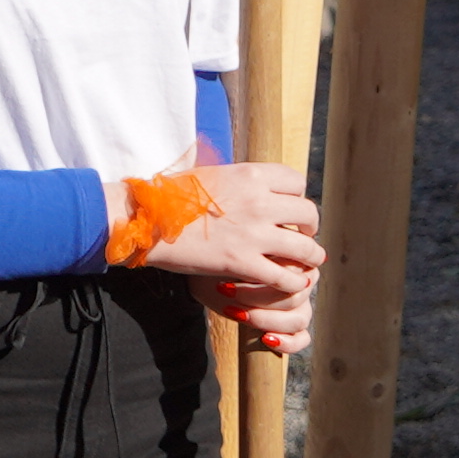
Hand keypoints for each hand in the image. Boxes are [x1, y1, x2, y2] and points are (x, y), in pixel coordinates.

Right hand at [139, 152, 320, 346]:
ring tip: (309, 263)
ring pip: (304, 247)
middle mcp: (259, 201)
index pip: (296, 182)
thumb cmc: (171, 197)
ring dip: (311, 256)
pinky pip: (285, 276)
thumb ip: (237, 178)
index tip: (291, 209)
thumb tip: (248, 179)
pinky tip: (291, 284)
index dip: (298, 197)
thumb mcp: (211, 173)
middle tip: (304, 236)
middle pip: (308, 212)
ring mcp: (253, 233)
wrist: (148, 221)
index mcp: (251, 175)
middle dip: (310, 227)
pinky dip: (293, 282)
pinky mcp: (243, 262)